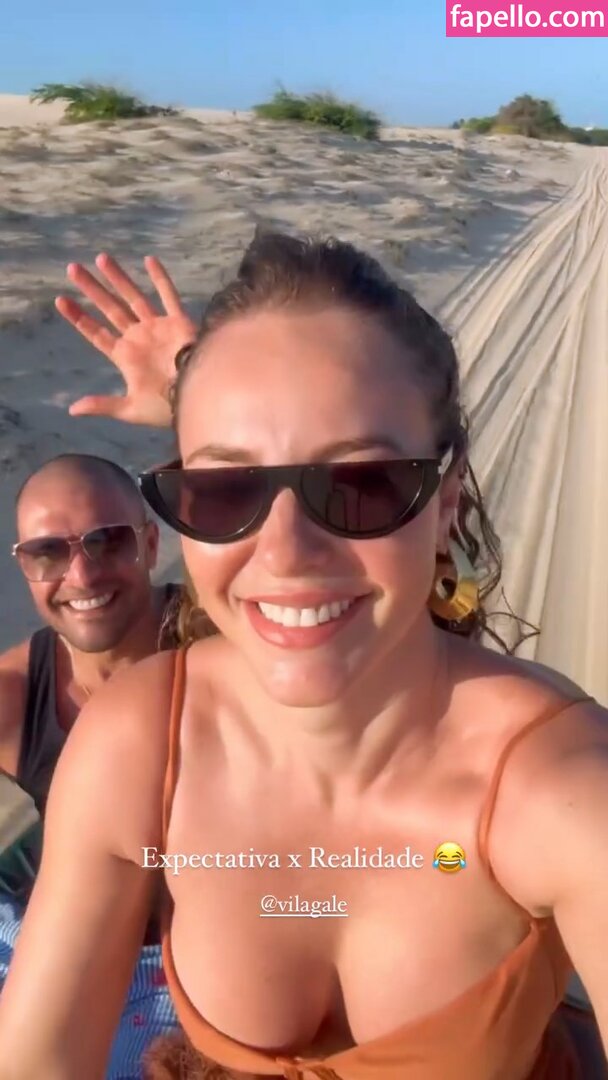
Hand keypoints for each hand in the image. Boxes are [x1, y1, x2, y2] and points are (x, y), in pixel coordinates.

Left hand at [56, 254, 197, 427]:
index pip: (96, 333)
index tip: (61, 300)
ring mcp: (157, 328)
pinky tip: (148, 260)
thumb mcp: (130, 409)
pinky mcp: (178, 323)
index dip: (79, 317)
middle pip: (109, 308)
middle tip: (72, 268)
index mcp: (125, 355)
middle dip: (91, 289)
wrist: (197, 399)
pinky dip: (160, 279)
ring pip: (133, 297)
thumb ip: (103, 404)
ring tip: (100, 258)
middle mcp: (138, 337)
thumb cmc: (165, 407)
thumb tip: (72, 409)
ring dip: (117, 278)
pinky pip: (168, 296)